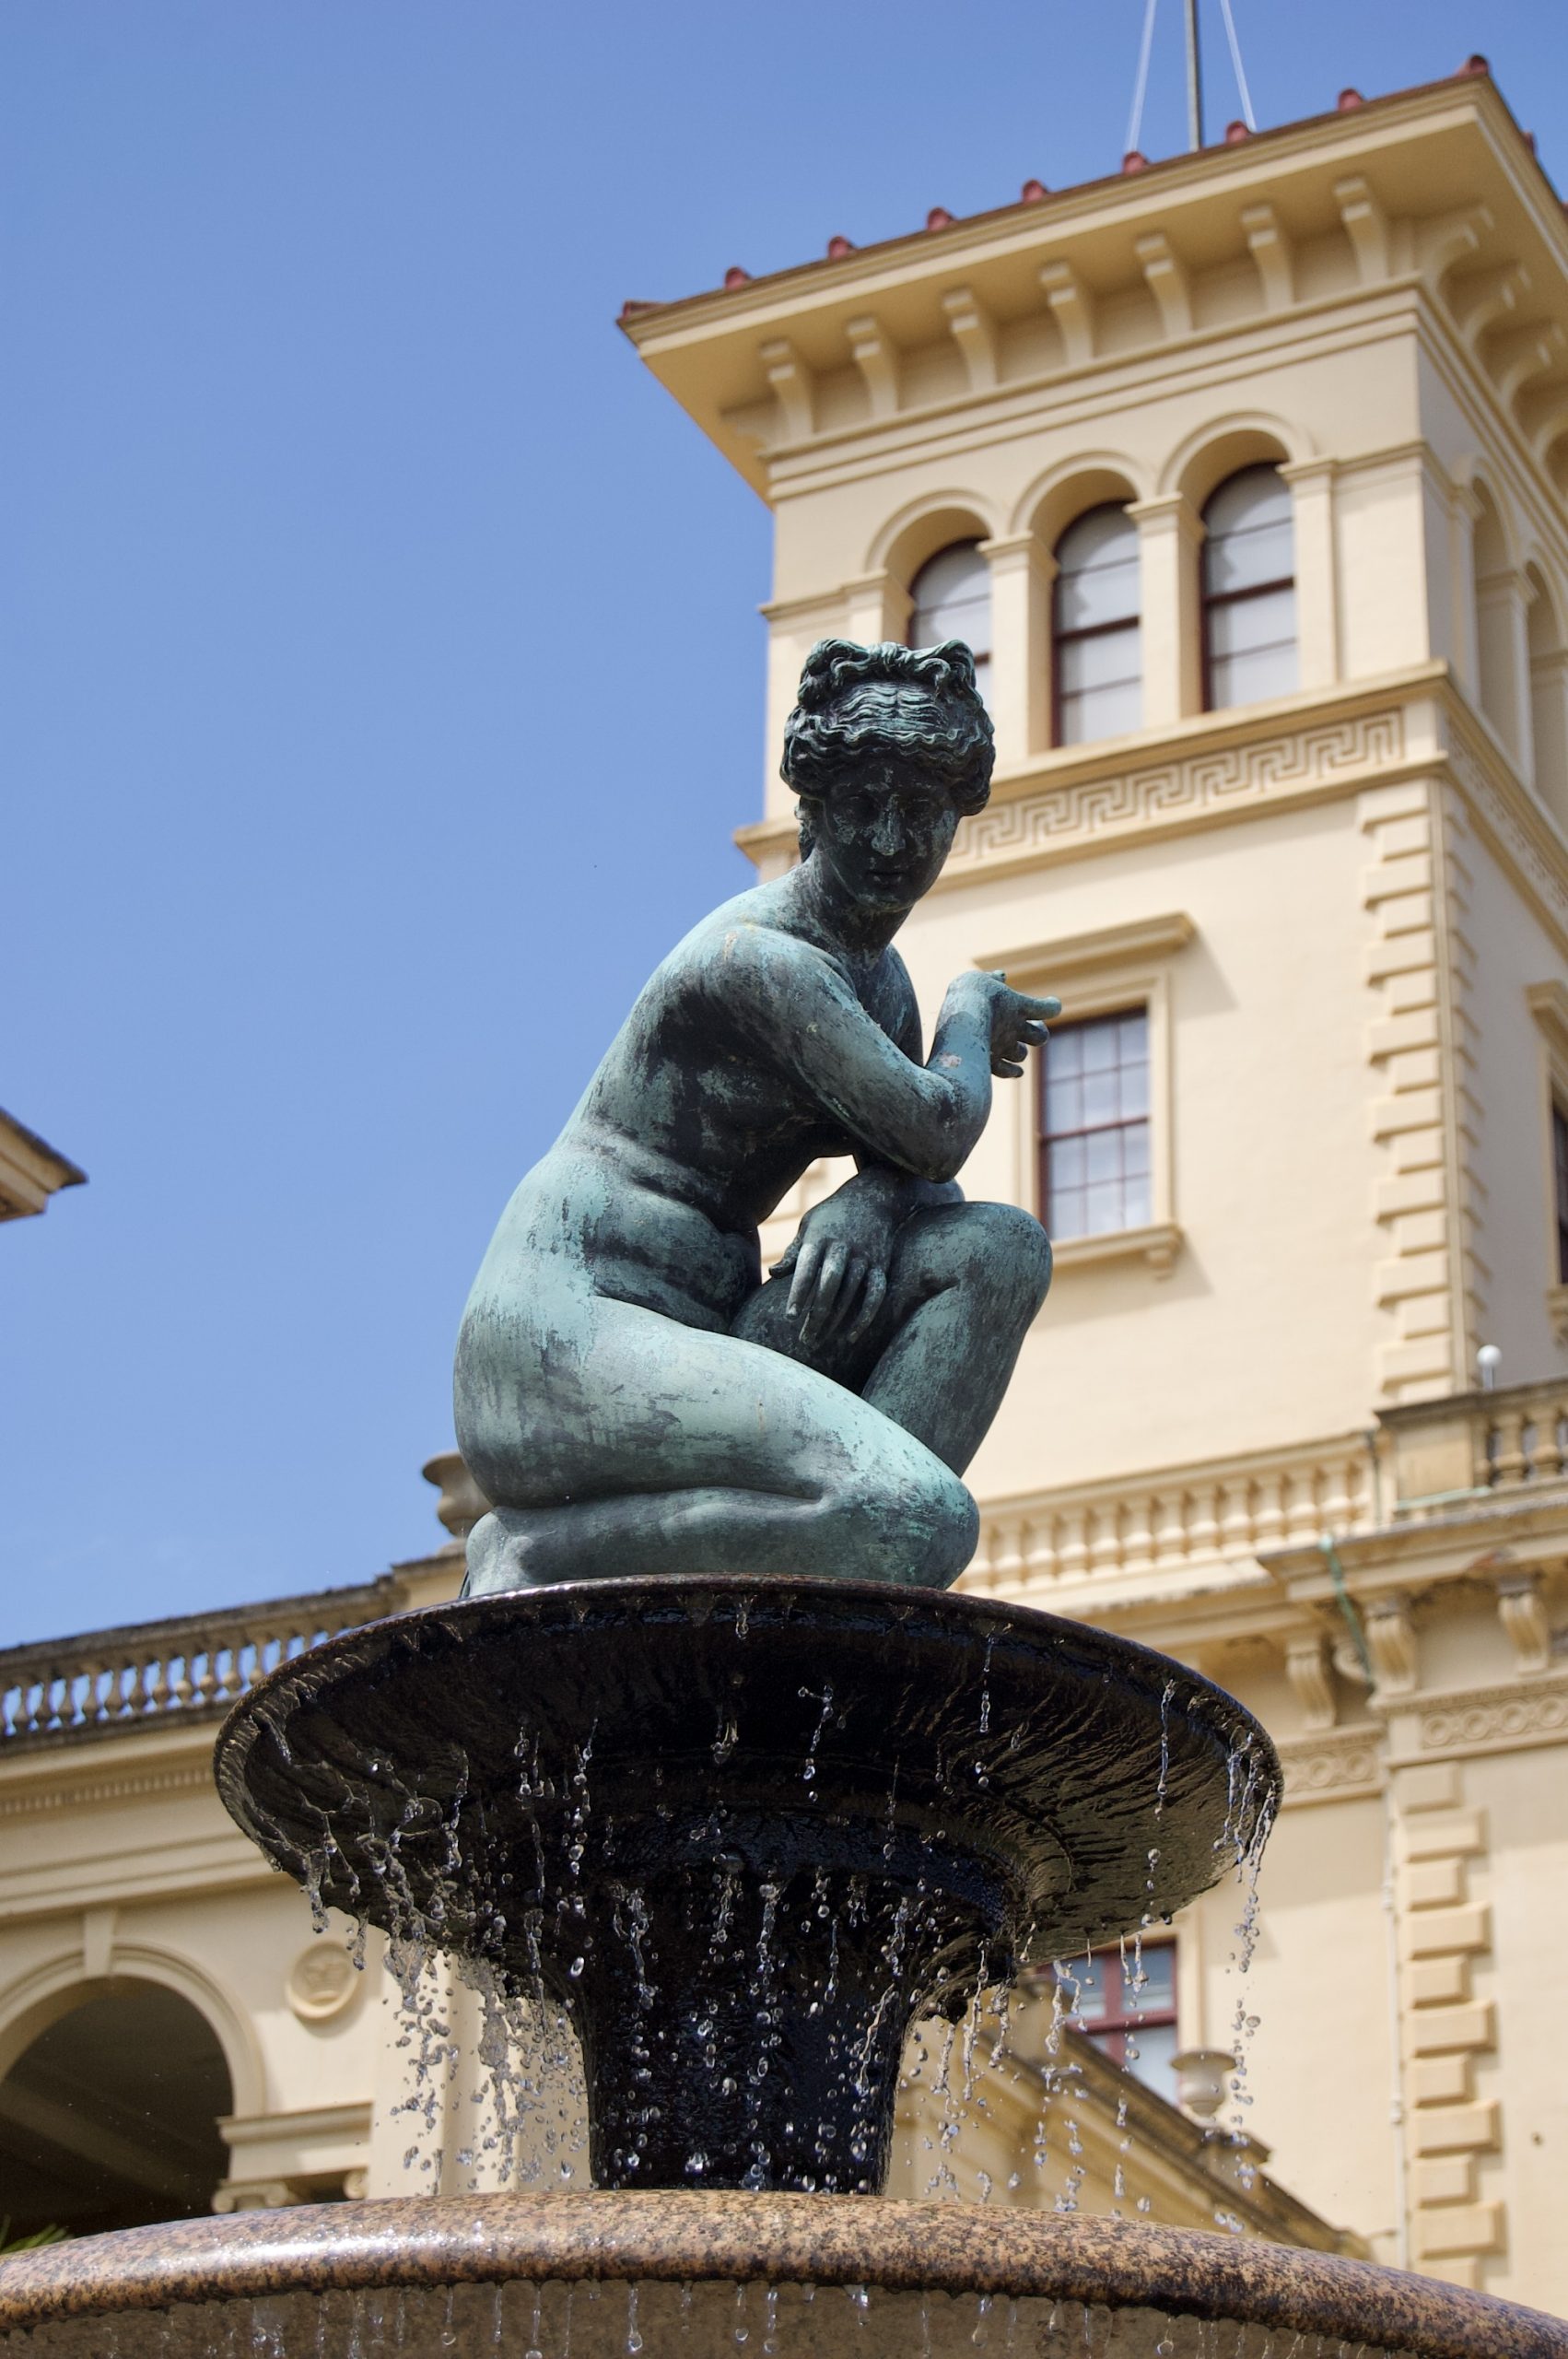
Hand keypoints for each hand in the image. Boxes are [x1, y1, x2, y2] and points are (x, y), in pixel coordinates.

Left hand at [772, 1177, 901, 1350]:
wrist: (874, 1197)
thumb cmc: (833, 1215)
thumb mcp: (809, 1224)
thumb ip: (794, 1251)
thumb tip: (774, 1273)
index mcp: (820, 1238)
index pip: (807, 1270)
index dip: (798, 1294)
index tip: (789, 1318)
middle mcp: (843, 1249)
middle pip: (829, 1286)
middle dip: (816, 1315)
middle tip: (804, 1340)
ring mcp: (865, 1258)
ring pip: (850, 1294)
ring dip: (834, 1322)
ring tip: (818, 1341)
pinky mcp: (881, 1266)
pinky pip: (875, 1295)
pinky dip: (865, 1317)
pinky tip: (851, 1336)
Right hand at [972, 973, 1059, 1078]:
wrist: (958, 1018)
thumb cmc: (968, 993)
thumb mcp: (978, 978)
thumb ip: (992, 979)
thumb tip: (1001, 976)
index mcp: (1019, 1006)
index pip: (1049, 1009)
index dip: (1052, 1006)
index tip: (1051, 1004)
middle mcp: (1016, 1028)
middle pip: (1040, 1037)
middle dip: (1038, 1033)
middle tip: (1030, 1028)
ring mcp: (1004, 1046)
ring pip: (1022, 1055)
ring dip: (1019, 1052)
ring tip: (1012, 1047)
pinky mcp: (991, 1061)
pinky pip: (1007, 1071)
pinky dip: (1013, 1071)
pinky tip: (1017, 1071)